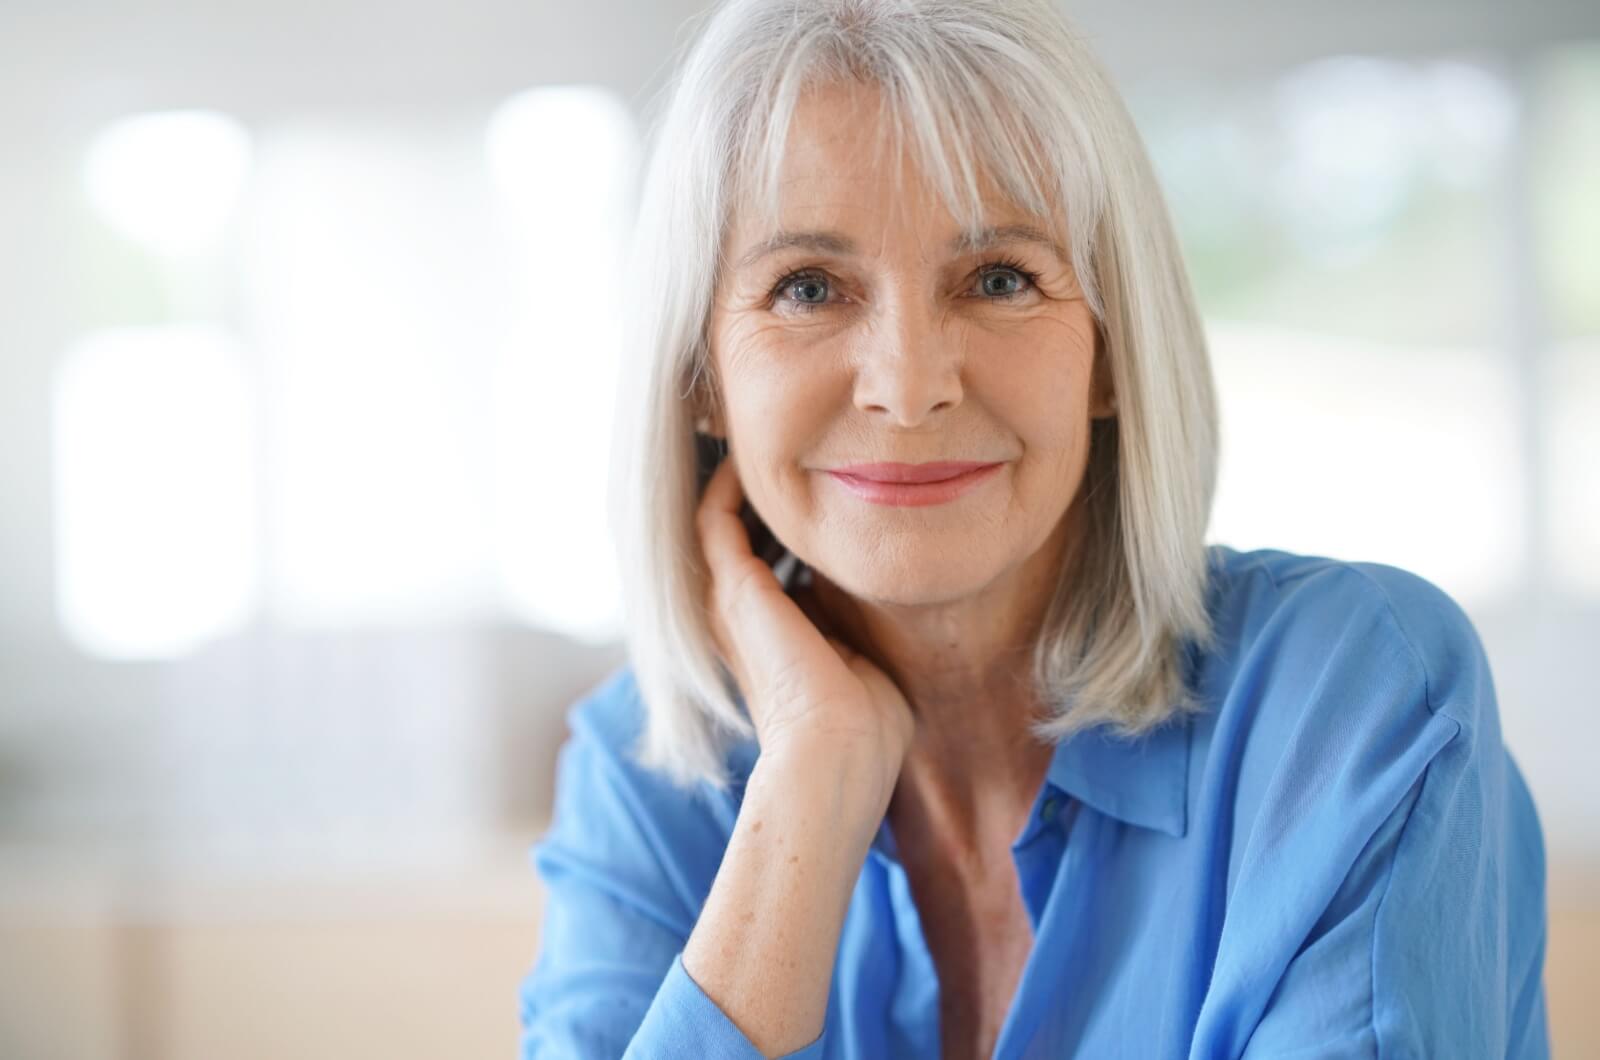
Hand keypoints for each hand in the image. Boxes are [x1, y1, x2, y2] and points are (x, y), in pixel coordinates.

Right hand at [696, 454, 913, 786]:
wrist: (839, 755)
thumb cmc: (865, 723)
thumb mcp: (862, 650)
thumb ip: (859, 614)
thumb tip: (888, 581)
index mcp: (764, 630)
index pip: (760, 555)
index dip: (778, 515)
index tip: (814, 476)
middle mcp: (736, 613)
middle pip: (731, 531)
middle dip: (756, 489)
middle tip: (787, 445)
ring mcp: (729, 601)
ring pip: (714, 518)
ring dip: (738, 479)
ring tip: (767, 439)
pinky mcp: (734, 589)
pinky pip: (714, 516)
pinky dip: (730, 482)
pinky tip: (757, 456)